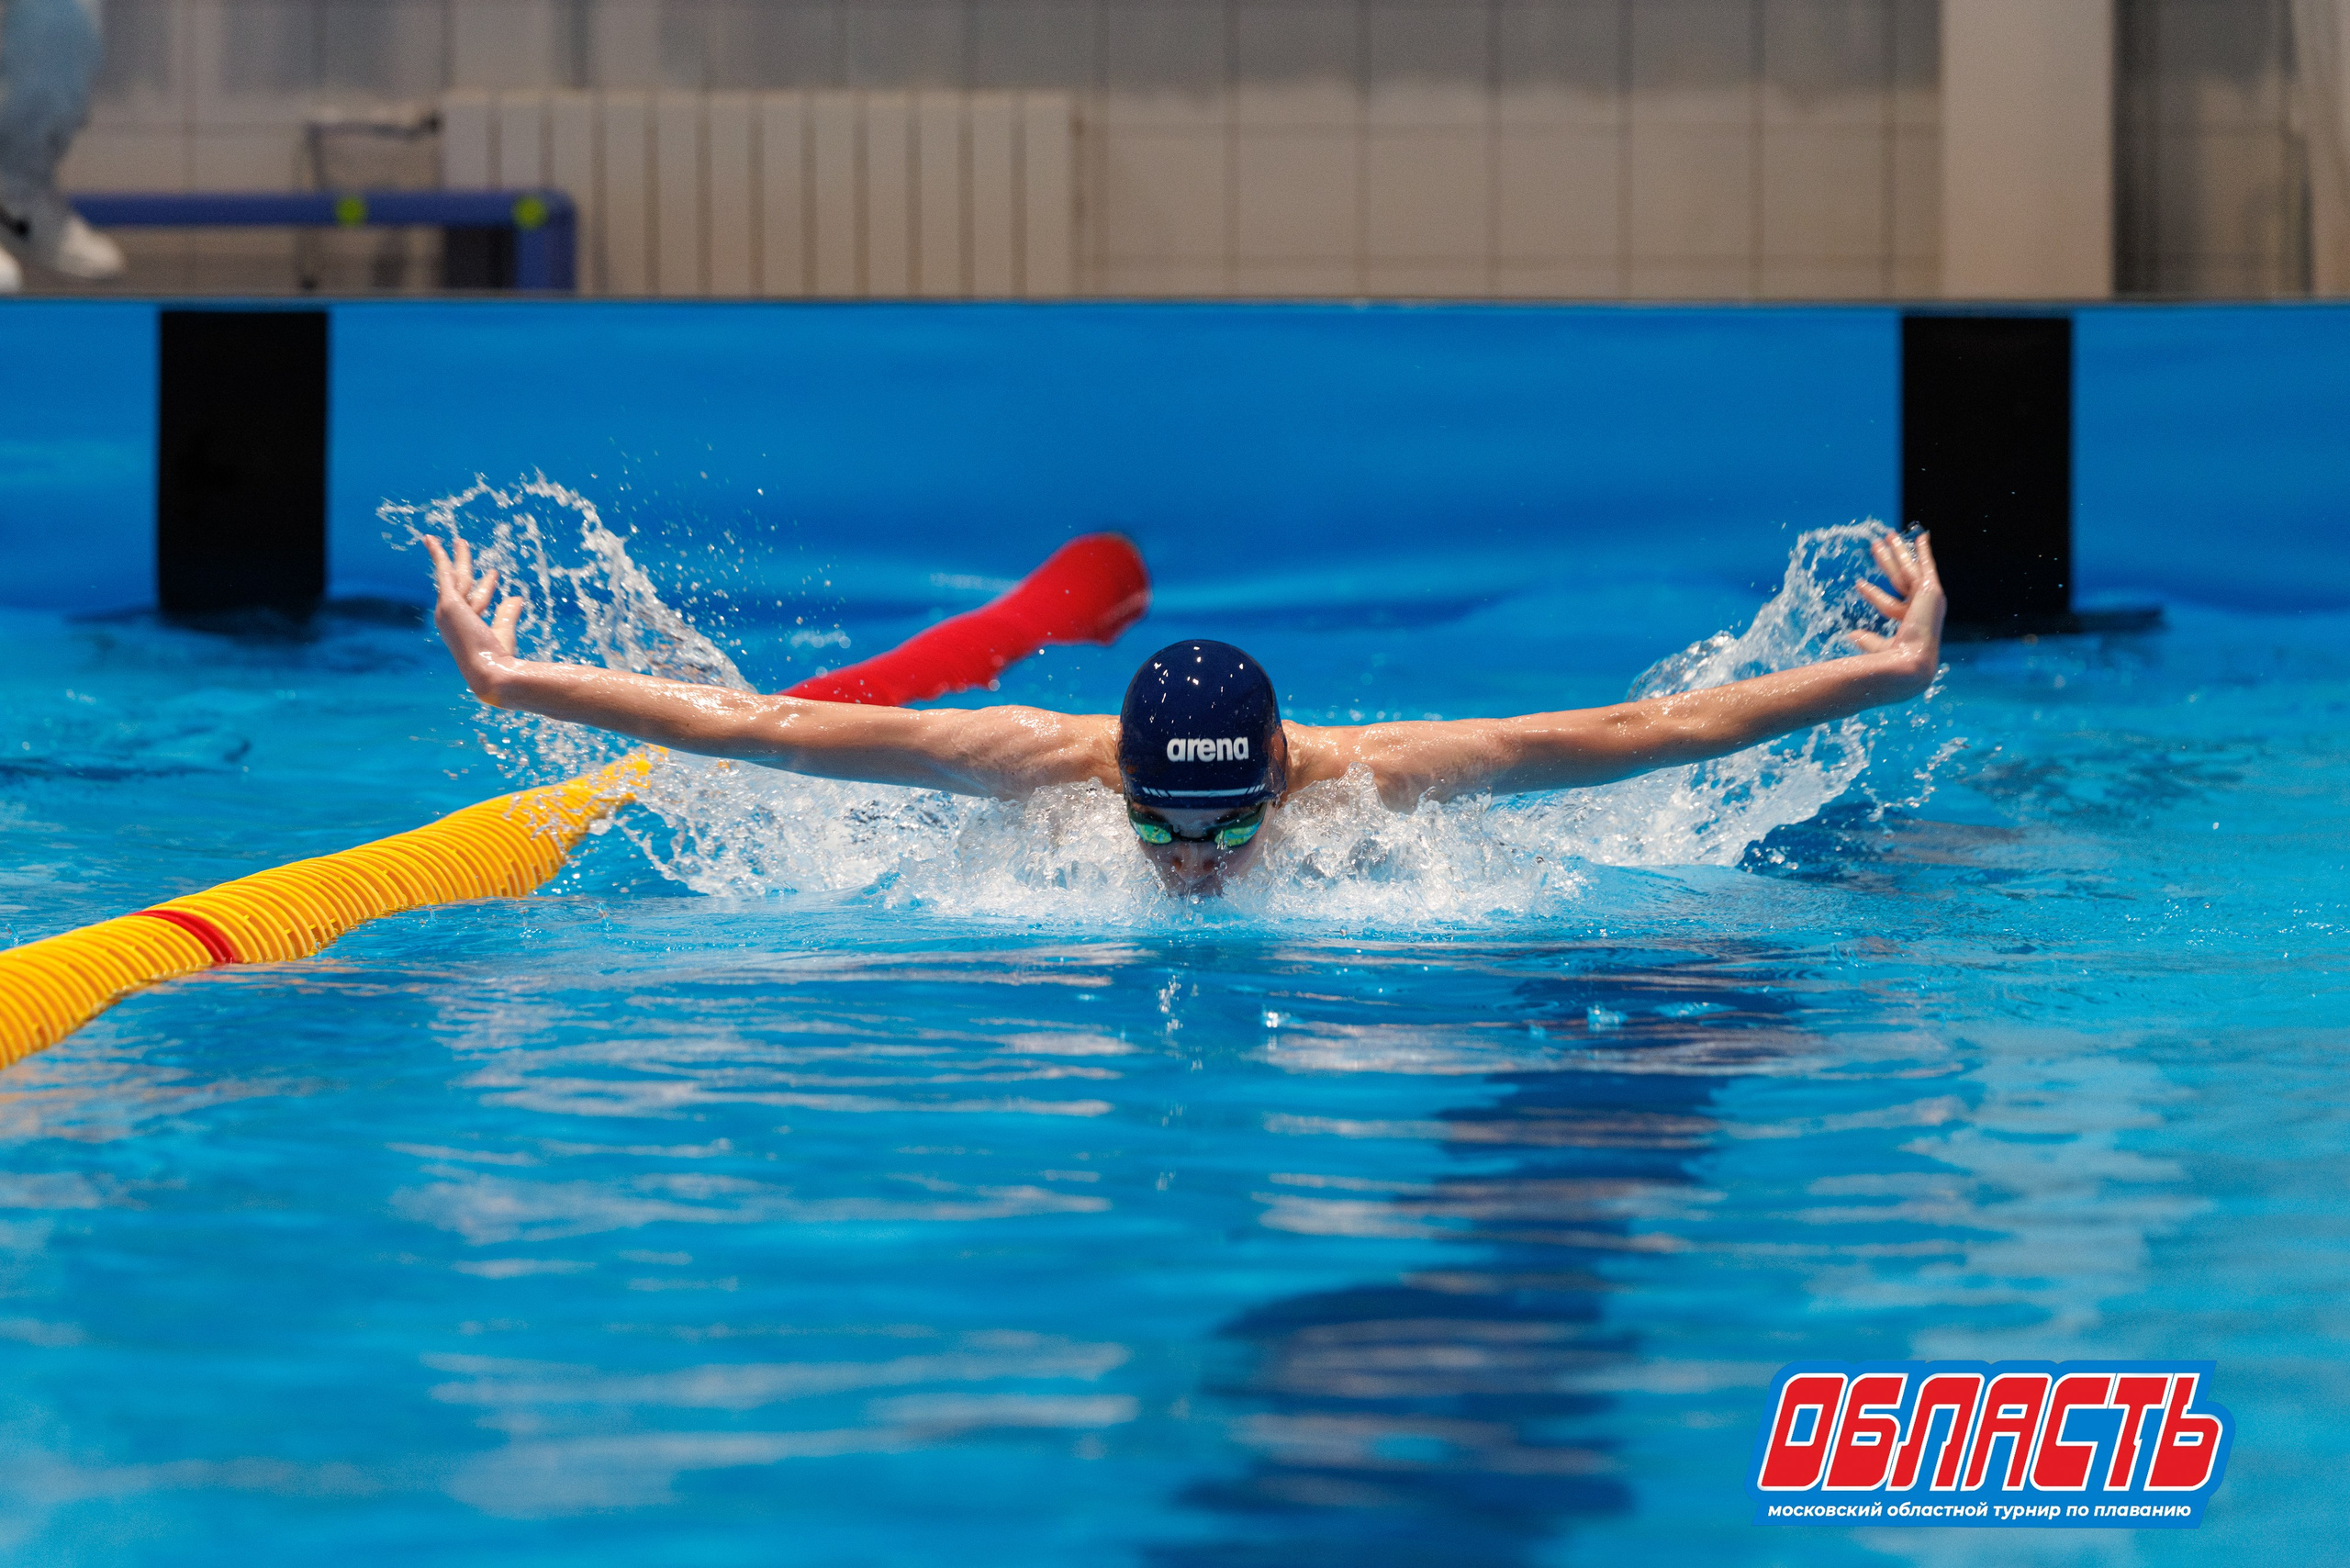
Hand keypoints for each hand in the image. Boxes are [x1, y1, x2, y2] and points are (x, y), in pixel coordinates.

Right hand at [425, 532, 525, 702]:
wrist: (490, 671)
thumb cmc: (499, 661)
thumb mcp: (504, 634)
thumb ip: (507, 616)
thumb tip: (516, 598)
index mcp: (462, 630)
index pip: (475, 604)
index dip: (486, 588)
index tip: (495, 574)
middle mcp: (450, 620)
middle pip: (461, 586)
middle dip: (463, 566)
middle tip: (463, 547)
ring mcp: (447, 611)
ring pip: (455, 577)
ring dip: (457, 557)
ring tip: (459, 540)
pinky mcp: (448, 603)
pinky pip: (443, 571)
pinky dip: (438, 555)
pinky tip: (432, 541)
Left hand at [1849, 528, 1945, 692]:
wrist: (1909, 660)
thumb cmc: (1894, 659)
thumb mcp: (1879, 648)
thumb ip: (1870, 641)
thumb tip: (1852, 634)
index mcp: (1913, 625)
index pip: (1889, 605)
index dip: (1873, 594)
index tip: (1858, 584)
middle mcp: (1923, 610)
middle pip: (1900, 579)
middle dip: (1888, 561)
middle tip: (1877, 544)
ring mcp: (1929, 599)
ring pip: (1909, 569)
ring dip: (1899, 551)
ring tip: (1888, 535)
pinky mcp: (1931, 590)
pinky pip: (1926, 565)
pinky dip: (1925, 551)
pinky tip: (1921, 536)